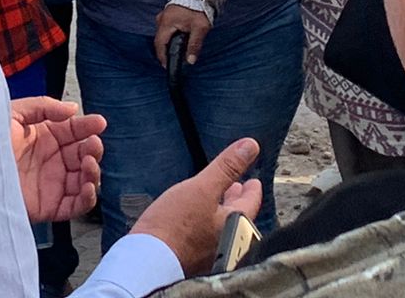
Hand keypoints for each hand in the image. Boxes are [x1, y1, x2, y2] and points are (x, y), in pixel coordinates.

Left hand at [10, 97, 106, 222]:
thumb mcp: (13, 113)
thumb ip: (43, 107)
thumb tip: (73, 109)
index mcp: (44, 136)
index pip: (74, 131)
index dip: (88, 126)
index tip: (99, 123)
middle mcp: (51, 160)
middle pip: (83, 155)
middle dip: (93, 149)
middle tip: (93, 145)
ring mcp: (52, 183)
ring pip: (84, 179)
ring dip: (94, 172)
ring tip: (89, 163)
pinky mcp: (49, 206)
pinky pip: (75, 205)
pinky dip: (88, 198)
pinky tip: (88, 186)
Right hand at [130, 138, 261, 277]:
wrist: (149, 259)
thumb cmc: (175, 225)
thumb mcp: (202, 188)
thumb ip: (226, 168)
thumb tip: (251, 145)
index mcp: (235, 224)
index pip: (251, 202)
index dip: (252, 189)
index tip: (254, 182)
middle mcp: (228, 240)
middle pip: (237, 215)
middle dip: (237, 199)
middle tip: (238, 187)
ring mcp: (212, 251)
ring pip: (222, 224)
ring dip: (221, 209)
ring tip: (218, 199)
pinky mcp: (194, 256)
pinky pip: (207, 234)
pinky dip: (207, 221)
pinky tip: (197, 217)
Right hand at [154, 3, 212, 65]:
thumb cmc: (198, 8)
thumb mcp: (200, 28)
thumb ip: (194, 45)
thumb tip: (190, 61)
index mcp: (166, 23)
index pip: (160, 45)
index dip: (162, 57)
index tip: (167, 66)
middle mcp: (161, 20)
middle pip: (160, 41)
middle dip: (166, 51)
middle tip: (175, 60)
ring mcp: (163, 16)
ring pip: (163, 35)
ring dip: (169, 44)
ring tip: (178, 51)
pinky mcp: (167, 15)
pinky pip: (165, 29)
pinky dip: (170, 37)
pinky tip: (179, 40)